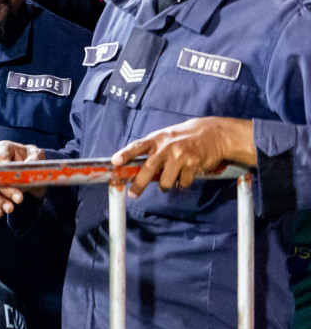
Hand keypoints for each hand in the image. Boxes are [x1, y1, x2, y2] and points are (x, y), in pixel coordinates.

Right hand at [0, 141, 46, 217]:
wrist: (34, 172)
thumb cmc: (34, 160)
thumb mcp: (38, 156)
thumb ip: (34, 159)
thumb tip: (27, 166)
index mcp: (4, 148)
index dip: (3, 170)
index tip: (12, 179)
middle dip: (4, 189)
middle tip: (19, 198)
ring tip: (9, 209)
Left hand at [112, 117, 255, 196]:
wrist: (212, 134)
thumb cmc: (183, 137)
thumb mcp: (164, 138)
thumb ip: (151, 150)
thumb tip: (135, 168)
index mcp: (156, 139)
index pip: (137, 146)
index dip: (125, 154)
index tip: (115, 162)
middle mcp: (167, 147)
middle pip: (149, 169)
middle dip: (139, 184)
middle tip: (133, 194)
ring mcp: (180, 156)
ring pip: (166, 182)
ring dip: (165, 186)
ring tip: (168, 181)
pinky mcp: (193, 165)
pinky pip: (182, 183)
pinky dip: (182, 183)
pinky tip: (185, 175)